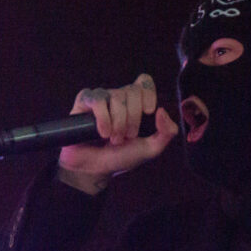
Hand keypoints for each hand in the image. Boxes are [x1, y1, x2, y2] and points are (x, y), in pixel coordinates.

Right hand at [57, 74, 177, 194]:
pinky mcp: (84, 101)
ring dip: (118, 122)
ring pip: (116, 96)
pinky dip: (103, 118)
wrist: (95, 168)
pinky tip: (102, 132)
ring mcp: (101, 98)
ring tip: (113, 138)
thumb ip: (166, 133)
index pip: (144, 82)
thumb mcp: (151, 149)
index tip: (148, 112)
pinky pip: (97, 99)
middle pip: (133, 91)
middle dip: (133, 117)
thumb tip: (162, 110)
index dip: (148, 93)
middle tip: (127, 136)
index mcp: (136, 103)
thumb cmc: (121, 156)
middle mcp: (119, 97)